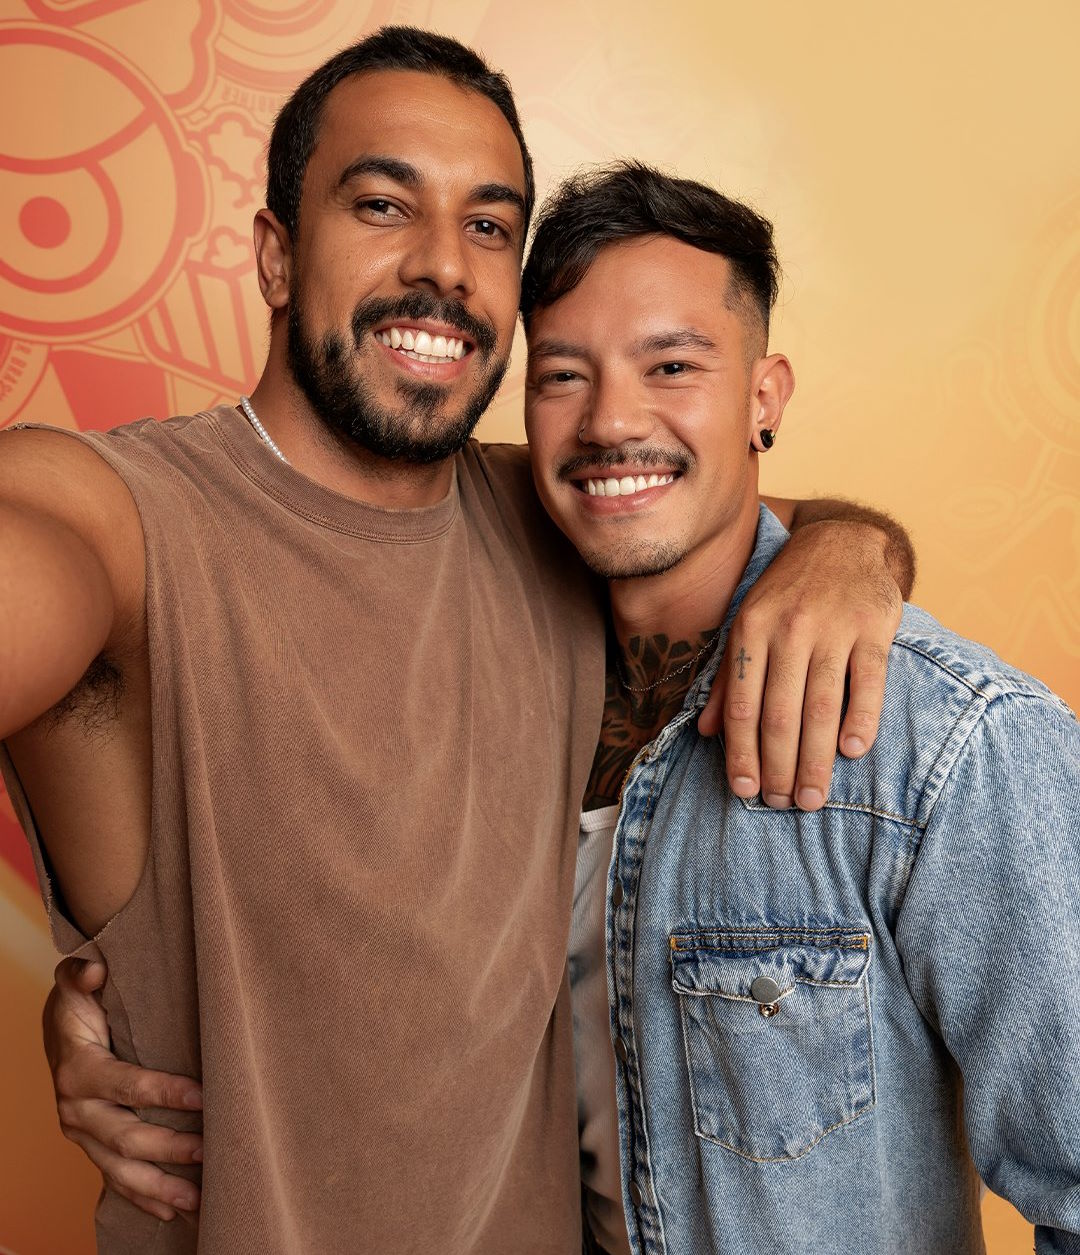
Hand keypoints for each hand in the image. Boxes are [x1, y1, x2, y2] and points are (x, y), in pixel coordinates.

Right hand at [44, 956, 203, 1220]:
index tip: (203, 1096)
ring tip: (196, 1198)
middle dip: (170, 1147)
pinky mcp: (93, 1147)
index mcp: (79, 1071)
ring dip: (159, 1186)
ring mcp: (83, 1134)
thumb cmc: (79, 1004)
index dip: (164, 1093)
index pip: (127, 1086)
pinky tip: (172, 1211)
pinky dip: (142, 1197)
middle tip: (210, 1150)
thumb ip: (82, 973)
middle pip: (126, 1137)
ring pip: (120, 1169)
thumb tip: (95, 971)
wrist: (58, 1031)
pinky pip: (115, 1178)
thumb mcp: (75, 981)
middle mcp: (77, 1110)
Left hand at [698, 520, 901, 809]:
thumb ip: (728, 677)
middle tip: (783, 804)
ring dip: (816, 760)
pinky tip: (852, 751)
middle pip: (780, 714)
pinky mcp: (874, 626)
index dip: (741, 753)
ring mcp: (832, 627)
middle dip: (779, 767)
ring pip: (821, 706)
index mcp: (749, 630)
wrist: (841, 541)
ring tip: (813, 797)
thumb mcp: (747, 622)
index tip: (744, 792)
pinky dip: (861, 719)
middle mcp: (788, 629)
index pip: (743, 705)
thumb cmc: (787, 592)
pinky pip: (867, 681)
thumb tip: (703, 731)